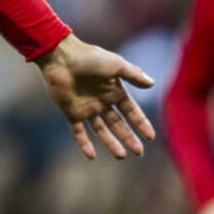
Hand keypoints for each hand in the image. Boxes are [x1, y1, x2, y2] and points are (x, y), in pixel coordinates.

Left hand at [36, 33, 155, 158]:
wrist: (61, 57)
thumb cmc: (90, 57)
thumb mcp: (116, 64)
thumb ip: (133, 75)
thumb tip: (152, 83)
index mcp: (113, 90)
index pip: (131, 110)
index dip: (141, 123)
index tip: (150, 137)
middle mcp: (101, 101)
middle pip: (118, 123)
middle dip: (128, 137)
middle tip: (138, 152)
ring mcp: (86, 108)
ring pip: (101, 130)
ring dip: (111, 143)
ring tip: (121, 156)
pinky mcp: (71, 112)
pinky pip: (78, 132)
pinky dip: (84, 144)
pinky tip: (92, 156)